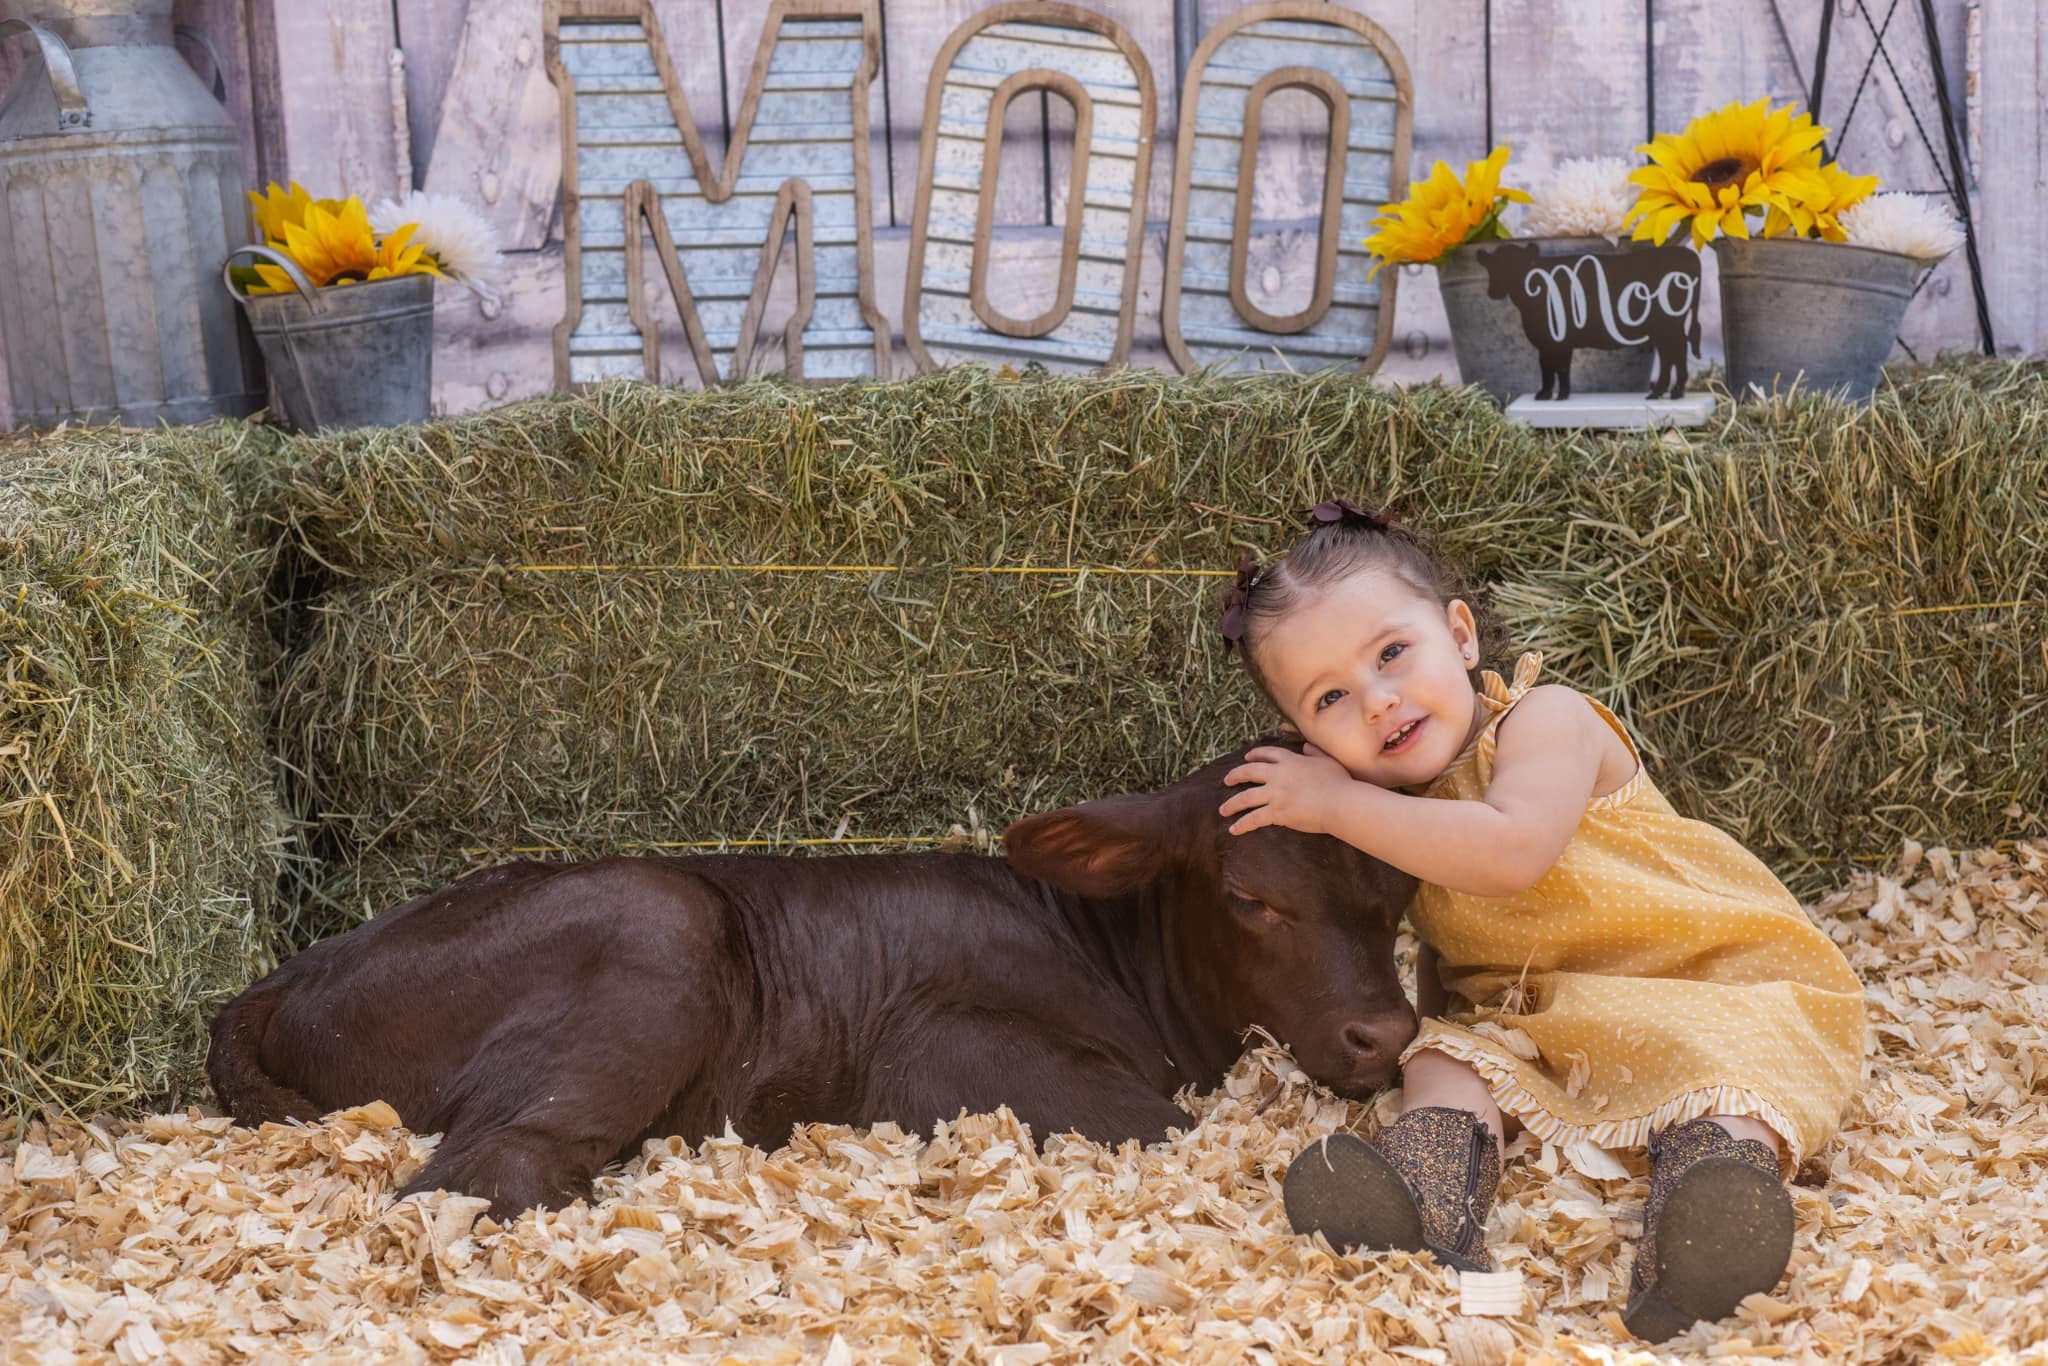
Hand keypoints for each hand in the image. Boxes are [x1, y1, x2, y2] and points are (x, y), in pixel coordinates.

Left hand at [1218, 743, 1354, 835]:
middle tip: (1226, 780)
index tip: (1246, 757)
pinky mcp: (1277, 812)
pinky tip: (1234, 830)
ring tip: (1223, 810)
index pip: (1268, 754)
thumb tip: (1306, 746)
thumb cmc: (1340, 783)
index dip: (1255, 755)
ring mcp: (1276, 794)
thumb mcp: (1327, 761)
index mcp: (1291, 761)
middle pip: (1249, 772)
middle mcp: (1279, 775)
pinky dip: (1242, 825)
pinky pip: (1253, 819)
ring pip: (1246, 797)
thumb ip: (1315, 752)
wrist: (1341, 803)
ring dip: (1232, 804)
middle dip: (1235, 775)